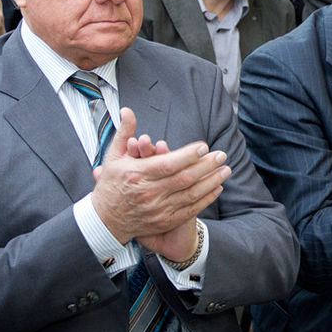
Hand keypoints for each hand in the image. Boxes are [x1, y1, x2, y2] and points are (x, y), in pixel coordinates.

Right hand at [91, 108, 229, 259]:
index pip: (167, 164)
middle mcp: (149, 193)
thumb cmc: (111, 185)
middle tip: (222, 155)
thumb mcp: (113, 157)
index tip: (204, 146)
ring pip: (190, 194)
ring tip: (226, 170)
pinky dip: (206, 199)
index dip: (187, 155)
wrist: (105, 221)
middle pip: (184, 178)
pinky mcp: (164, 221)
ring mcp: (158, 210)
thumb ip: (124, 133)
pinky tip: (217, 188)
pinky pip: (190, 209)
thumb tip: (127, 110)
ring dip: (211, 181)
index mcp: (137, 175)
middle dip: (206, 166)